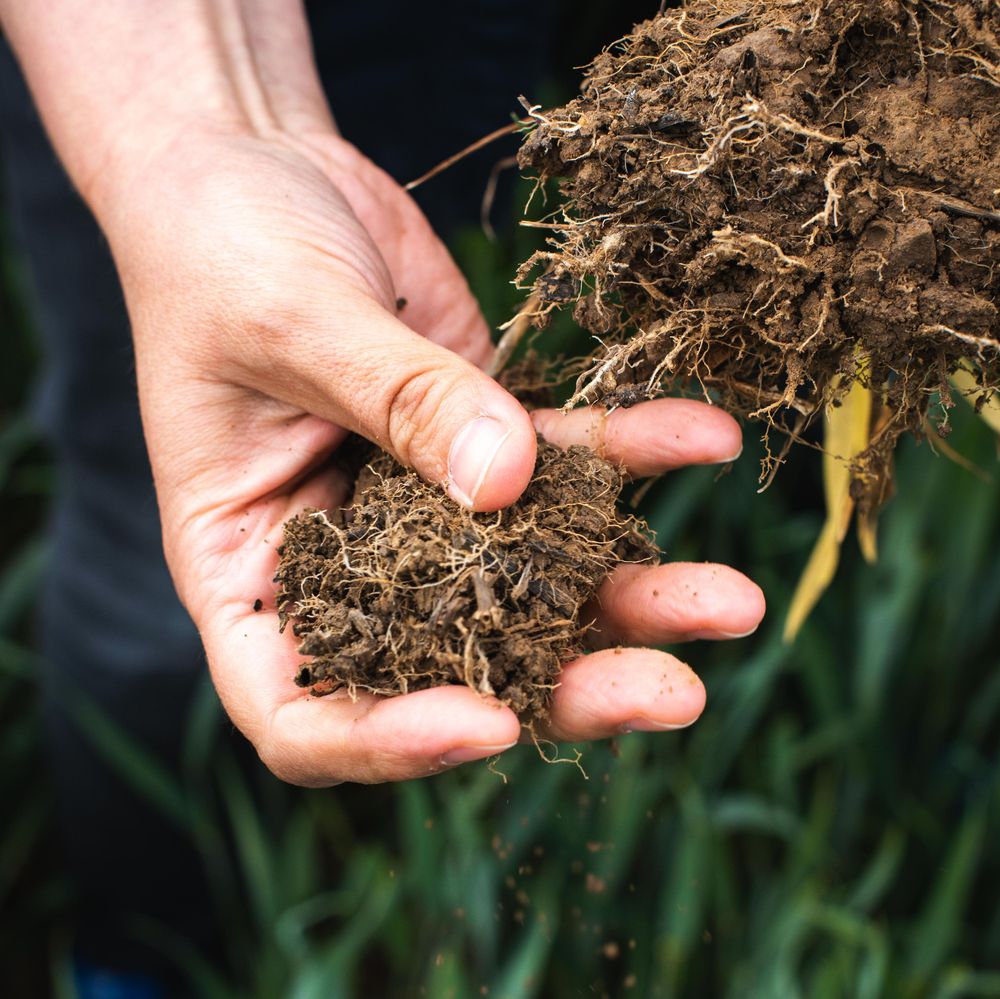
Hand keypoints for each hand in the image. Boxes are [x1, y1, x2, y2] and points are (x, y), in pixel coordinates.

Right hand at [95, 120, 761, 784]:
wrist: (259, 176)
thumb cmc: (219, 253)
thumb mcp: (289, 324)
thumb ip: (398, 403)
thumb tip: (509, 485)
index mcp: (247, 571)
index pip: (299, 708)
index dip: (385, 742)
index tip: (486, 722)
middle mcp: (341, 561)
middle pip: (449, 664)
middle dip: (564, 685)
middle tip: (672, 693)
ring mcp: (421, 508)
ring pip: (531, 579)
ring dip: (632, 593)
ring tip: (731, 603)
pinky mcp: (484, 440)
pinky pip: (568, 461)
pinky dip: (634, 452)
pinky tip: (704, 438)